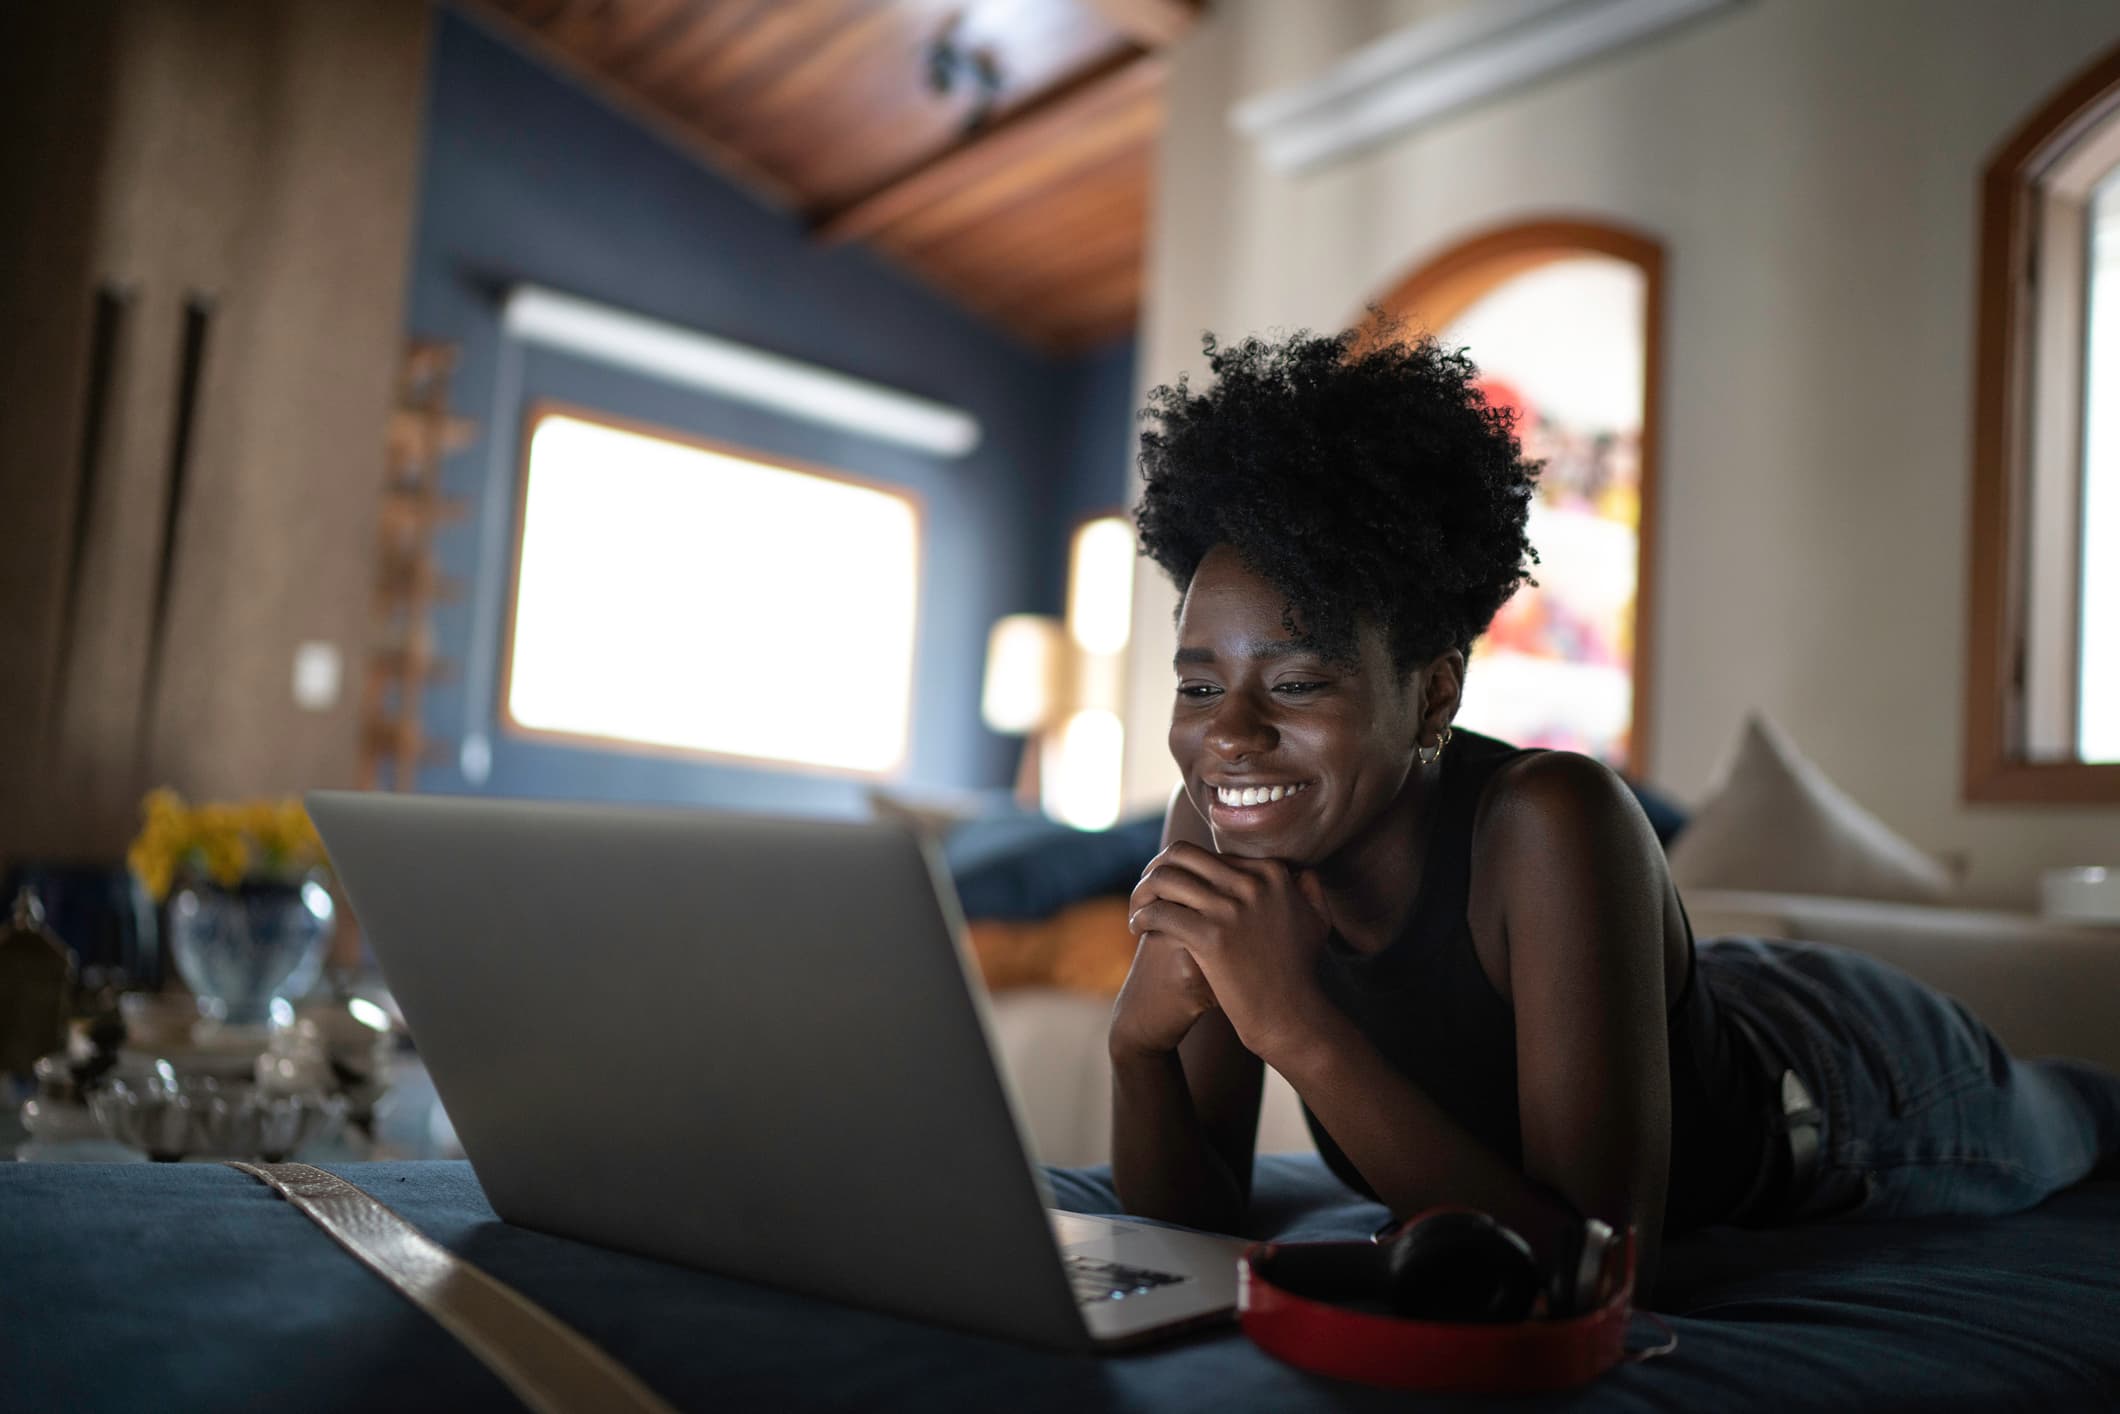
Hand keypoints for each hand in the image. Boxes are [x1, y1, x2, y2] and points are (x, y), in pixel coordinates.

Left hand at [1125, 841, 1334, 1067]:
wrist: (1291, 1016)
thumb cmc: (1299, 973)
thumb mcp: (1316, 923)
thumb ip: (1308, 890)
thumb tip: (1300, 872)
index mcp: (1271, 873)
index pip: (1212, 853)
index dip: (1186, 867)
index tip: (1174, 885)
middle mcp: (1252, 884)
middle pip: (1183, 855)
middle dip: (1156, 868)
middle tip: (1146, 890)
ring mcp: (1231, 909)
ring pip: (1165, 878)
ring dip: (1142, 891)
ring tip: (1137, 909)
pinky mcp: (1212, 937)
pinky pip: (1161, 912)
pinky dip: (1142, 916)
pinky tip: (1138, 929)